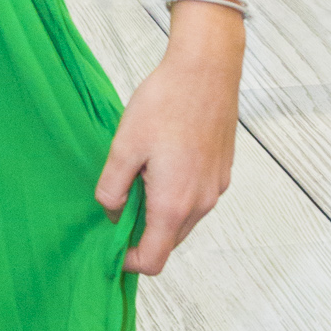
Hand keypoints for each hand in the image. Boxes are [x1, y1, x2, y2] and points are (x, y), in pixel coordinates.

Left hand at [95, 16, 240, 275]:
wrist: (207, 69)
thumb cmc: (165, 103)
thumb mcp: (123, 147)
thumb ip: (112, 189)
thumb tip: (111, 214)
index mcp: (174, 204)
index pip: (153, 260)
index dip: (127, 260)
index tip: (108, 243)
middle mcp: (201, 204)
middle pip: (168, 242)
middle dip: (141, 233)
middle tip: (118, 201)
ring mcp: (216, 188)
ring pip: (183, 221)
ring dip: (158, 212)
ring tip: (139, 175)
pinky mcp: (222, 172)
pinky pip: (195, 199)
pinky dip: (175, 195)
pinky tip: (160, 162)